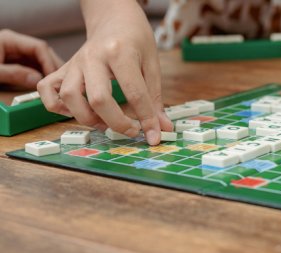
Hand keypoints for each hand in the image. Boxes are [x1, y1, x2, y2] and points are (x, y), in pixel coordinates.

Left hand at [0, 29, 62, 87]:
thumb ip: (14, 73)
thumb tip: (37, 80)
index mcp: (10, 40)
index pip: (39, 47)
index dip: (49, 62)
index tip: (53, 76)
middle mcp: (16, 45)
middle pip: (43, 53)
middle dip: (53, 67)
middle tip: (61, 81)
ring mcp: (18, 55)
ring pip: (41, 61)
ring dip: (50, 72)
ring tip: (57, 84)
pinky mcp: (18, 64)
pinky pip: (35, 69)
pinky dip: (43, 76)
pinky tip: (48, 84)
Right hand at [37, 0, 172, 145]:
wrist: (114, 18)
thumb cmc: (135, 39)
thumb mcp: (152, 64)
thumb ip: (155, 98)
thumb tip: (162, 128)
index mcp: (120, 52)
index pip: (134, 94)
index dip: (147, 119)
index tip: (154, 136)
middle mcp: (93, 57)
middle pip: (98, 99)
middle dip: (117, 123)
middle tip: (132, 131)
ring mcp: (75, 62)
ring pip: (70, 97)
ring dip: (88, 118)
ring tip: (106, 123)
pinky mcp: (64, 67)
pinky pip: (47, 89)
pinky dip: (56, 106)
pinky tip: (76, 111)